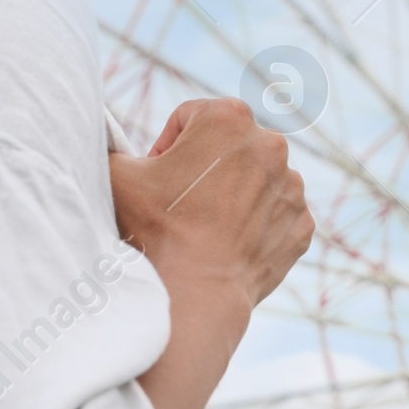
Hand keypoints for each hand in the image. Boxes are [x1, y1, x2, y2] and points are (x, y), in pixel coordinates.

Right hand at [110, 102, 313, 408]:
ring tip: (204, 226)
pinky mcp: (302, 224)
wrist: (192, 291)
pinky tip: (227, 244)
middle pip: (228, 148)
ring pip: (256, 180)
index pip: (190, 118)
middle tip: (179, 204)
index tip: (157, 177)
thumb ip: (113, 145)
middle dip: (205, 168)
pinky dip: (256, 226)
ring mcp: (292, 186)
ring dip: (233, 194)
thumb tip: (106, 138)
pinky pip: (276, 216)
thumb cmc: (152, 228)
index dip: (167, 147)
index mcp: (228, 117)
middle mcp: (271, 144)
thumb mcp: (116, 173)